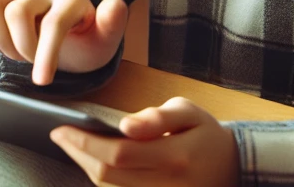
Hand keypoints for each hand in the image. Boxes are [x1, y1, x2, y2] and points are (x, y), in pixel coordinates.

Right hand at [0, 0, 127, 85]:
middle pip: (16, 13)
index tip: (42, 81)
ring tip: (14, 53)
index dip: (45, 53)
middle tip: (31, 61)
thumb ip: (112, 24)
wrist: (70, 42)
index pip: (52, 22)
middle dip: (21, 46)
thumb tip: (115, 5)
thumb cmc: (86, 42)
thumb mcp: (103, 41)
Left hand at [51, 97, 238, 186]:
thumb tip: (125, 126)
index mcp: (175, 157)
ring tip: (72, 145)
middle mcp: (167, 185)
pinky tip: (92, 161)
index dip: (84, 143)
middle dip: (77, 154)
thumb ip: (157, 118)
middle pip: (108, 176)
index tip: (61, 128)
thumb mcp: (189, 113)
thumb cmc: (207, 134)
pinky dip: (102, 180)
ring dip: (86, 167)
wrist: (235, 167)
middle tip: (59, 135)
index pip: (118, 154)